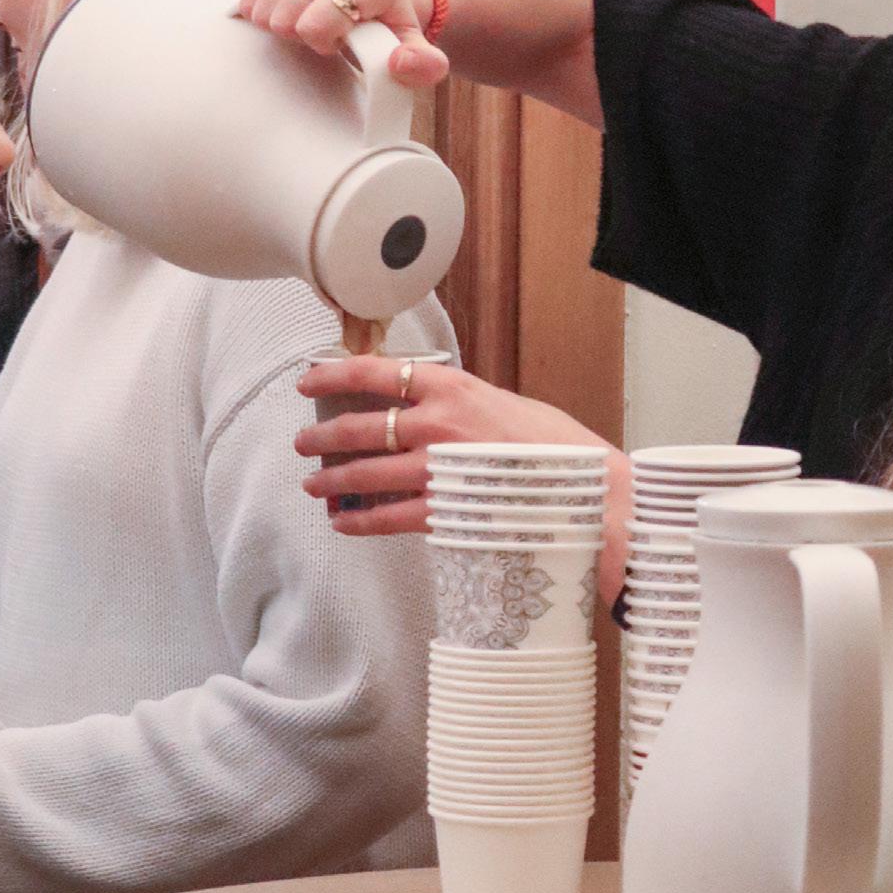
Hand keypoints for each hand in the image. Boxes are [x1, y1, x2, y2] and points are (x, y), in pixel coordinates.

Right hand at [237, 0, 449, 89]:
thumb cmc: (384, 21)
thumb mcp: (409, 47)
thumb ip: (421, 65)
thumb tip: (401, 63)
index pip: (315, 25)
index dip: (324, 43)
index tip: (342, 38)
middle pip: (285, 18)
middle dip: (300, 33)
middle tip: (324, 26)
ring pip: (263, 7)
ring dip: (282, 21)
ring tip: (309, 14)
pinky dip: (263, 8)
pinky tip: (289, 3)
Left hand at [295, 351, 632, 602]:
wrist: (589, 492)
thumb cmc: (557, 446)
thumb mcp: (505, 404)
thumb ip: (463, 405)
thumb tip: (431, 409)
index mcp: (454, 388)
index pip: (377, 371)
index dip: (334, 373)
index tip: (308, 376)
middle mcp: (437, 424)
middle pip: (360, 426)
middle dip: (323, 435)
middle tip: (304, 442)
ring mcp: (437, 470)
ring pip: (365, 472)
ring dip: (332, 479)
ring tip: (313, 484)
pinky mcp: (443, 512)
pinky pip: (386, 516)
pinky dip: (359, 519)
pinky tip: (343, 521)